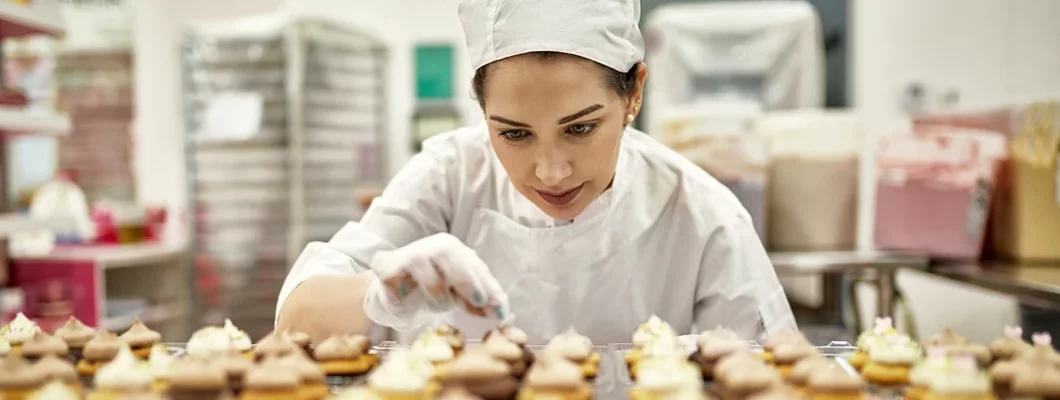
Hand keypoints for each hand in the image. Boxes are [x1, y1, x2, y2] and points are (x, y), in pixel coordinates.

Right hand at [363, 233, 511, 329]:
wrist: (395, 292)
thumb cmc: (434, 289)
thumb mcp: (460, 294)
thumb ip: (480, 300)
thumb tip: (502, 312)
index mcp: (452, 249)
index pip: (473, 264)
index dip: (488, 286)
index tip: (500, 308)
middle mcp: (431, 247)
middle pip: (449, 255)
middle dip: (467, 280)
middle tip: (479, 302)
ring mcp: (408, 257)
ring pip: (427, 273)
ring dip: (438, 297)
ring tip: (438, 306)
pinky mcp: (387, 270)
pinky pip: (400, 286)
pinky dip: (406, 297)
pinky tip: (406, 300)